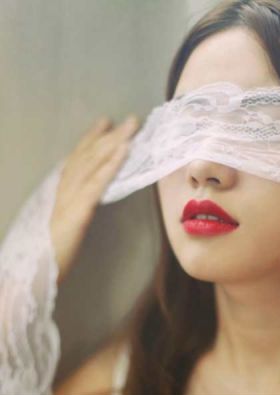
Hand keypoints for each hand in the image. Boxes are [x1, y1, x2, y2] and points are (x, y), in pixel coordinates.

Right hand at [50, 115, 140, 284]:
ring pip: (93, 163)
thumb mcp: (63, 221)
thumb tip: (88, 193)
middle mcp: (64, 188)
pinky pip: (96, 184)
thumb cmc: (49, 251)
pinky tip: (124, 151)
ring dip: (114, 143)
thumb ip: (73, 205)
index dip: (91, 139)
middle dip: (109, 135)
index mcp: (60, 190)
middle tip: (130, 119)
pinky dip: (110, 165)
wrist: (32, 274)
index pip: (77, 158)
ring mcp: (69, 198)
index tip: (105, 122)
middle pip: (88, 155)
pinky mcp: (77, 212)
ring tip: (131, 127)